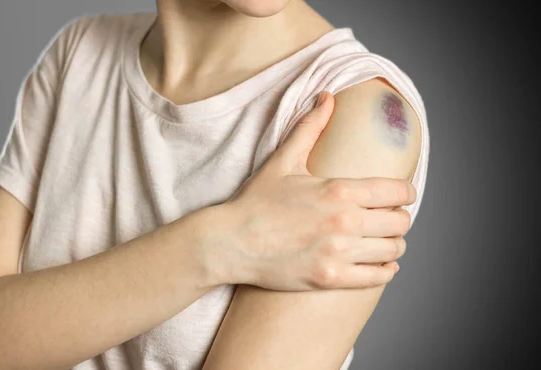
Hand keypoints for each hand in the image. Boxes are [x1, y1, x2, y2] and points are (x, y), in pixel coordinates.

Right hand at [215, 91, 415, 290]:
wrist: (230, 242)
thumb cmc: (256, 202)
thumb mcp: (283, 160)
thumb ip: (310, 127)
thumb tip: (327, 97)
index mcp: (338, 190)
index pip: (397, 191)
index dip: (406, 192)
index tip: (402, 195)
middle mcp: (344, 222)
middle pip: (400, 221)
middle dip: (398, 217)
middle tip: (388, 217)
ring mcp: (338, 253)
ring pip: (394, 249)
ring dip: (394, 243)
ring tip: (383, 239)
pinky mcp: (331, 278)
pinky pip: (378, 276)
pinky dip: (386, 269)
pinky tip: (380, 262)